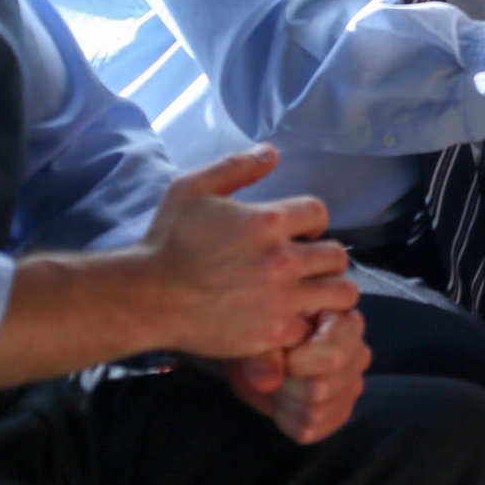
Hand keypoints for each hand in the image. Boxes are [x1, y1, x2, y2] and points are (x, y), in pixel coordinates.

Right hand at [135, 149, 356, 361]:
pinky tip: (292, 320)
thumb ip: (236, 167)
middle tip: (309, 266)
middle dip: (326, 258)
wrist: (144, 300)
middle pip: (337, 255)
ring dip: (330, 291)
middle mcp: (280, 259)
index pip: (319, 213)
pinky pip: (313, 327)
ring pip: (340, 292)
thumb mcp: (192, 189)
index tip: (302, 233)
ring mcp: (279, 299)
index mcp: (266, 222)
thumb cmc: (165, 244)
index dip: (313, 221)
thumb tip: (271, 152)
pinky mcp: (271, 333)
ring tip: (313, 293)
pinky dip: (308, 325)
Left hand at [224, 308, 369, 445]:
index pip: (334, 355)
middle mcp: (358, 355)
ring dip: (285, 401)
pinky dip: (286, 419)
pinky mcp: (339, 414)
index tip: (282, 352)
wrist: (259, 355)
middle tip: (276, 368)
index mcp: (348, 324)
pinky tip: (284, 399)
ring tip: (279, 382)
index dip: (297, 362)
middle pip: (321, 389)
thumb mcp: (259, 332)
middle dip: (286, 384)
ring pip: (315, 412)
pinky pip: (309, 430)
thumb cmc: (266, 336)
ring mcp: (352, 387)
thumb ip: (264, 351)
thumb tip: (270, 383)